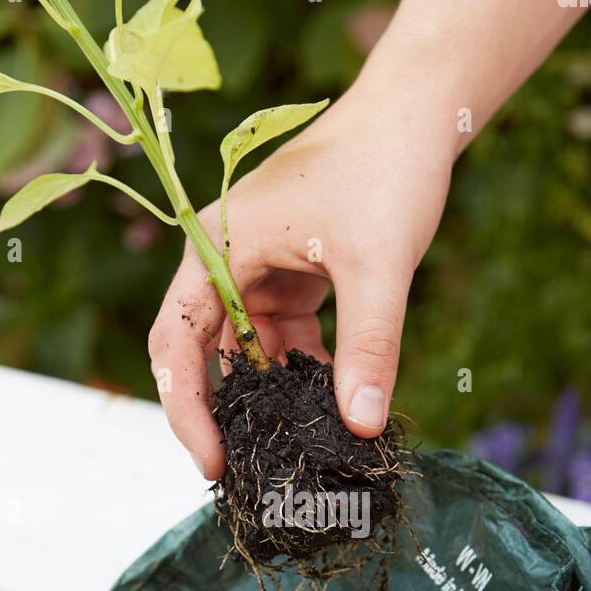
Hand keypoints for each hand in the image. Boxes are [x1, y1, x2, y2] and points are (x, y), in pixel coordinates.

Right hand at [147, 77, 454, 477]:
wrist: (415, 116)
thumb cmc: (385, 170)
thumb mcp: (377, 264)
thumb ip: (369, 347)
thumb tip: (363, 427)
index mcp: (215, 248)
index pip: (174, 344)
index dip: (185, 410)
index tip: (214, 464)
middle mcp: (223, 261)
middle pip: (202, 355)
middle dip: (224, 415)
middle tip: (251, 474)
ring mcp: (256, 270)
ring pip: (249, 354)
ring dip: (273, 399)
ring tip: (300, 449)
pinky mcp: (291, 278)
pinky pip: (284, 341)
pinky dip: (304, 375)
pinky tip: (336, 407)